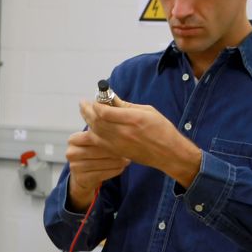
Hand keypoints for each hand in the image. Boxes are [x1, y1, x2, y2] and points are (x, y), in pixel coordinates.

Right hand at [64, 130, 129, 211]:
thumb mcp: (93, 142)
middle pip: (97, 150)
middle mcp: (71, 153)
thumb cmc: (92, 155)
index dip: (109, 138)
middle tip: (128, 151)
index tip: (123, 138)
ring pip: (100, 163)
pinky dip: (113, 171)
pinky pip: (101, 174)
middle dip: (114, 151)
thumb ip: (101, 134)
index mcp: (73, 140)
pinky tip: (121, 168)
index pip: (93, 137)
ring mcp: (74, 167)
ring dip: (116, 162)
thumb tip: (120, 130)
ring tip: (127, 160)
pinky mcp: (81, 178)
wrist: (83, 177)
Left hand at [78, 96, 201, 187]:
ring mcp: (118, 144)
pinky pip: (99, 141)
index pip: (104, 111)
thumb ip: (126, 106)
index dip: (95, 104)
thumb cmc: (162, 129)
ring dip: (88, 121)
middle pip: (96, 121)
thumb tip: (110, 98)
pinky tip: (92, 126)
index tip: (94, 99)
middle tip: (83, 103)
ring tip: (86, 112)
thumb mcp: (147, 111)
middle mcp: (123, 133)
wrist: (168, 153)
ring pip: (95, 132)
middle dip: (87, 111)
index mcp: (132, 119)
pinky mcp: (117, 152)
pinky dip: (93, 132)